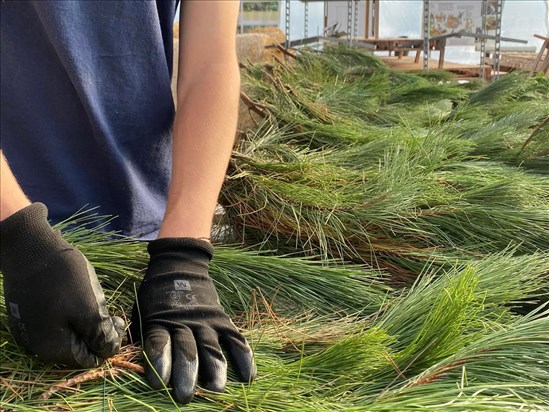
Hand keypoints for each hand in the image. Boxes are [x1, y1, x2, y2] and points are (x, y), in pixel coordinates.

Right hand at [0, 203, 123, 367]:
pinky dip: (70, 311)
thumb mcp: (90, 309)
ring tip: (90, 296)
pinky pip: (56, 321)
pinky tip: (73, 293)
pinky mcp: (28, 314)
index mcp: (53, 350)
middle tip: (105, 305)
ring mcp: (30, 330)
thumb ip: (100, 336)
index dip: (108, 342)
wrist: (29, 247)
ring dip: (85, 319)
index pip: (90, 359)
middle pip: (79, 347)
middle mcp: (37, 346)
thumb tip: (109, 352)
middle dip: (96, 330)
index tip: (116, 318)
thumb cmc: (62, 278)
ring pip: (69, 332)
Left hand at [131, 238, 255, 403]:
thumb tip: (133, 367)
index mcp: (160, 321)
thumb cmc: (156, 298)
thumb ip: (142, 337)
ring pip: (212, 347)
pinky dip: (243, 357)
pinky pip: (236, 339)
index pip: (159, 343)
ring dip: (215, 370)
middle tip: (185, 396)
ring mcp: (206, 321)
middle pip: (187, 350)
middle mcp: (184, 322)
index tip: (157, 383)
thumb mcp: (141, 312)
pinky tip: (247, 377)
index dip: (159, 363)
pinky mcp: (222, 319)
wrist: (180, 265)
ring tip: (216, 389)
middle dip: (186, 374)